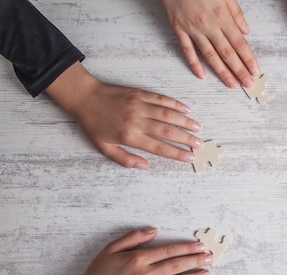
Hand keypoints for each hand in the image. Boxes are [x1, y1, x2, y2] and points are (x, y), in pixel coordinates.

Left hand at [46, 62, 202, 168]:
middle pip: (168, 131)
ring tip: (198, 128)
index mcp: (129, 136)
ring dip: (185, 121)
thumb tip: (145, 166)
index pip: (158, 147)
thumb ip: (125, 159)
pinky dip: (175, 104)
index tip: (189, 157)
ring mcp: (140, 105)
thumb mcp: (104, 147)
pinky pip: (161, 99)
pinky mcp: (140, 93)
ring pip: (168, 114)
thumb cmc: (93, 124)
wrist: (84, 97)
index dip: (176, 153)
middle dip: (186, 139)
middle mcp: (137, 120)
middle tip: (200, 144)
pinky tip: (186, 109)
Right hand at [52, 228, 210, 274]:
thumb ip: (133, 238)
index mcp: (137, 259)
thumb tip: (153, 230)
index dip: (186, 248)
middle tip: (210, 258)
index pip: (168, 251)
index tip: (199, 246)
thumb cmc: (100, 273)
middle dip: (195, 261)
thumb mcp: (111, 249)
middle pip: (175, 266)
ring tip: (207, 273)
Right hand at [161, 0, 259, 87]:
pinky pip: (187, 50)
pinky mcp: (178, 28)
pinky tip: (202, 75)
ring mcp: (192, 29)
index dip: (248, 59)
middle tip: (248, 83)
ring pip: (209, 55)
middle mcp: (208, 25)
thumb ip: (236, 13)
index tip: (255, 71)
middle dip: (239, 70)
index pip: (239, 43)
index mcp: (222, 16)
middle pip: (227, 53)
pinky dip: (195, 64)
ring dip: (222, 72)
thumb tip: (246, 31)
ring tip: (231, 84)